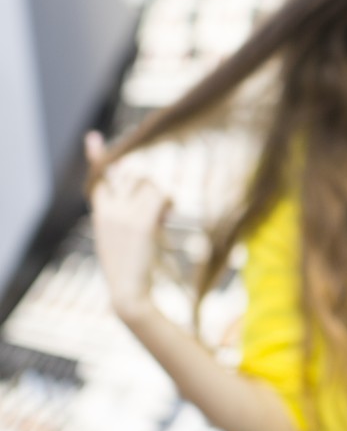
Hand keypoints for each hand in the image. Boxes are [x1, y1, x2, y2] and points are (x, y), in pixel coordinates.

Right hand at [85, 131, 169, 323]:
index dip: (97, 158)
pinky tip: (168, 216)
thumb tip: (159, 204)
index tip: (94, 137)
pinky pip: (161, 197)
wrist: (128, 293)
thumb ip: (135, 220)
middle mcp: (109, 211)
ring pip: (151, 186)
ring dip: (163, 198)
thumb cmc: (132, 273)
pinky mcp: (140, 221)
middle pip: (136, 179)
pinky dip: (169, 204)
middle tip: (163, 210)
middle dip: (152, 189)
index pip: (99, 181)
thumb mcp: (126, 242)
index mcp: (102, 215)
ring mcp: (123, 215)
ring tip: (165, 217)